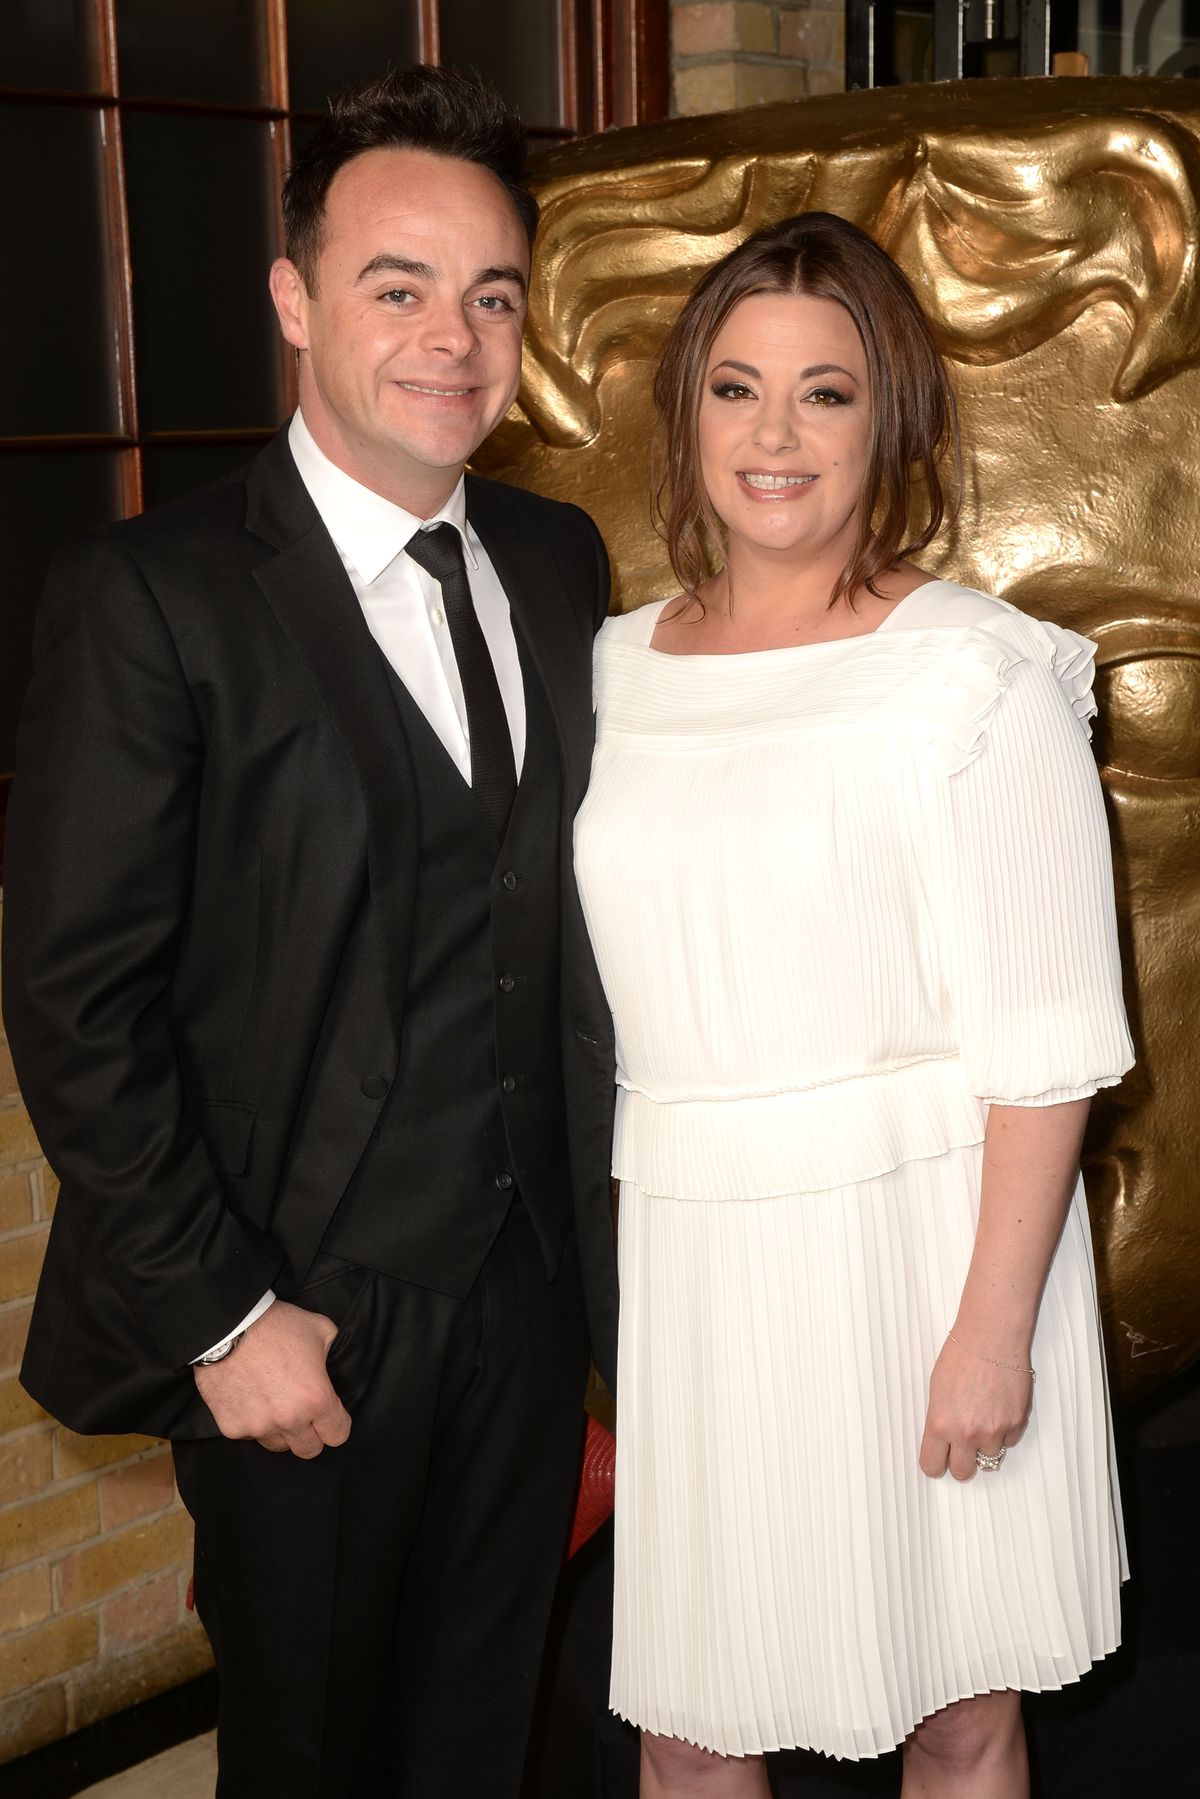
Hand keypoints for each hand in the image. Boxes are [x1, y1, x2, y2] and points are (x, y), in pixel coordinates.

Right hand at [193, 1300, 350, 1458]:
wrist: (228, 1324)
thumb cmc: (276, 1324)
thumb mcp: (321, 1330)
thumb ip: (334, 1353)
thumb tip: (337, 1365)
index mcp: (316, 1399)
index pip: (338, 1435)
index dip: (336, 1424)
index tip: (330, 1415)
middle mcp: (289, 1419)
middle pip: (309, 1450)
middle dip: (310, 1434)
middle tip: (302, 1411)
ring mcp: (258, 1426)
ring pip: (278, 1446)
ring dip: (280, 1431)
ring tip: (274, 1403)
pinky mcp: (232, 1427)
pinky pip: (249, 1436)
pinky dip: (252, 1423)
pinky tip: (251, 1399)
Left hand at [918, 1332, 1032, 1481]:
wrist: (992, 1338)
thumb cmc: (961, 1356)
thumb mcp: (936, 1390)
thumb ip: (940, 1421)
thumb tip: (944, 1441)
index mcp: (940, 1424)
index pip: (932, 1466)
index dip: (935, 1463)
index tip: (939, 1458)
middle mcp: (967, 1433)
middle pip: (962, 1473)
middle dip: (961, 1462)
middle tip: (962, 1446)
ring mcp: (994, 1431)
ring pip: (989, 1457)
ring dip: (985, 1443)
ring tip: (983, 1415)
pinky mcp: (1016, 1424)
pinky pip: (1009, 1441)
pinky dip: (1004, 1431)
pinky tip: (998, 1406)